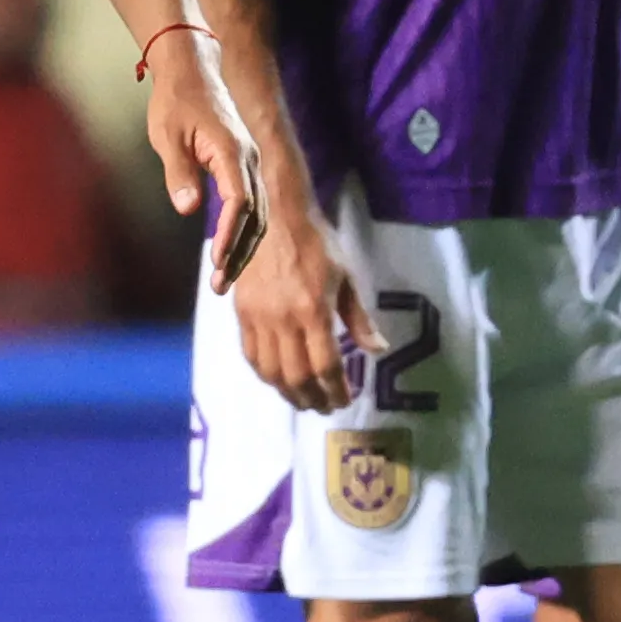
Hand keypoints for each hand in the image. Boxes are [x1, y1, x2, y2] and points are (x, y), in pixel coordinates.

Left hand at [141, 28, 267, 290]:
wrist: (192, 71)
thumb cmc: (175, 101)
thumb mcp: (167, 136)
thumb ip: (178, 172)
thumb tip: (187, 208)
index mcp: (232, 150)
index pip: (239, 202)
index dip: (230, 234)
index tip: (219, 261)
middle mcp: (248, 159)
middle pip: (255, 216)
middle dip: (240, 253)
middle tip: (221, 287)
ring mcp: (249, 163)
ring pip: (257, 215)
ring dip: (244, 248)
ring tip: (224, 279)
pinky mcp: (244, 167)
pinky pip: (251, 207)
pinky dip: (244, 233)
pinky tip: (231, 254)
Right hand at [227, 183, 379, 413]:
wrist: (274, 215)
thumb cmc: (317, 242)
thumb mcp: (346, 277)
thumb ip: (358, 318)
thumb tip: (378, 349)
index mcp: (314, 310)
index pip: (326, 366)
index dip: (336, 390)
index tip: (345, 400)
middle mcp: (284, 320)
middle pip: (296, 376)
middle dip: (312, 398)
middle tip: (324, 406)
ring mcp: (259, 317)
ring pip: (270, 371)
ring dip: (287, 392)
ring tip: (302, 399)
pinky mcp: (241, 312)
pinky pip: (250, 353)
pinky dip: (264, 373)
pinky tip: (277, 378)